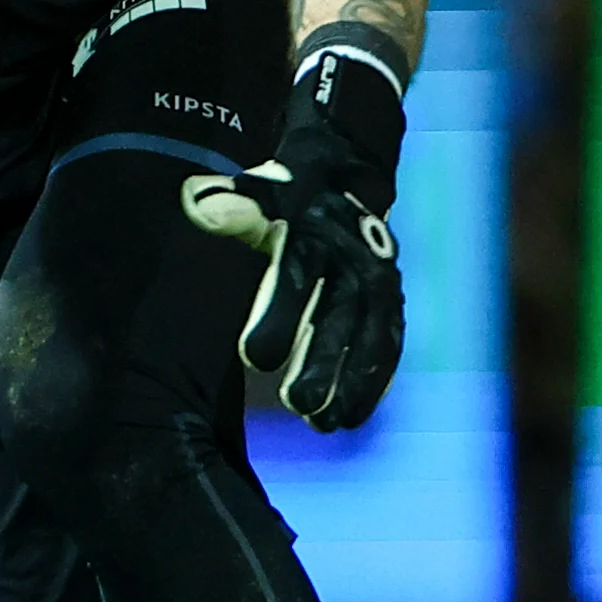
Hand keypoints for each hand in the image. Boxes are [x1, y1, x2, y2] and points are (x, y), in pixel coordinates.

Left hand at [182, 161, 401, 431]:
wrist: (344, 179)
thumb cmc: (287, 199)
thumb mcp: (258, 194)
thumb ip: (234, 209)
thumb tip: (208, 214)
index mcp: (314, 233)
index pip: (298, 275)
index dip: (279, 315)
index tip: (252, 357)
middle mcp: (354, 260)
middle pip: (340, 315)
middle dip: (321, 361)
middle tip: (296, 403)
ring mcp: (379, 285)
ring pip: (371, 338)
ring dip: (353, 382)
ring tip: (325, 422)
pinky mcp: (392, 305)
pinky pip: (389, 347)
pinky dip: (374, 384)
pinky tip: (351, 417)